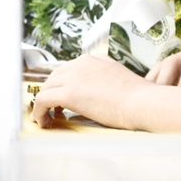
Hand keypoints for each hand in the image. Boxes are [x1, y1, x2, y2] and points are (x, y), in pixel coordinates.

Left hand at [31, 54, 145, 129]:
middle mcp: (81, 63)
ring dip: (43, 103)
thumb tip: (95, 92)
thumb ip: (103, 78)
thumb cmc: (137, 97)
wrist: (141, 102)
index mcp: (93, 59)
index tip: (62, 97)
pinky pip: (43, 100)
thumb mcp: (118, 77)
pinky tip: (43, 121)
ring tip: (46, 117)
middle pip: (54, 77)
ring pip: (46, 88)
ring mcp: (74, 77)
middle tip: (51, 108)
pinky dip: (39, 111)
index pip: (69, 69)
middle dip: (50, 92)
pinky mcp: (68, 93)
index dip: (63, 84)